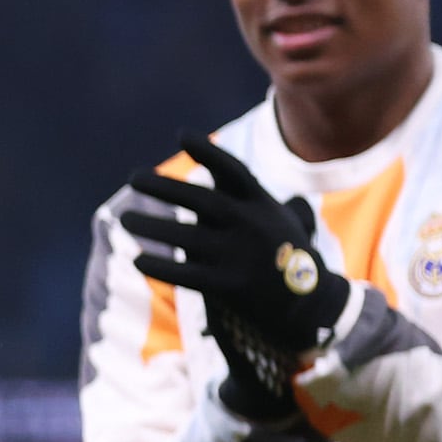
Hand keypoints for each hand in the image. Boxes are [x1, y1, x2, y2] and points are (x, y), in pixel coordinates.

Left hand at [122, 138, 348, 419]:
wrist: (317, 308)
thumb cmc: (296, 260)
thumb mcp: (290, 223)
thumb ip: (257, 196)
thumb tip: (242, 181)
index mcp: (264, 206)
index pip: (233, 172)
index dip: (209, 152)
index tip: (182, 134)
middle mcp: (252, 225)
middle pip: (200, 200)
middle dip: (164, 187)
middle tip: (133, 178)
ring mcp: (242, 255)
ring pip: (186, 238)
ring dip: (151, 227)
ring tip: (124, 220)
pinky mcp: (233, 286)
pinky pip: (188, 275)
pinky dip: (161, 268)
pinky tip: (138, 260)